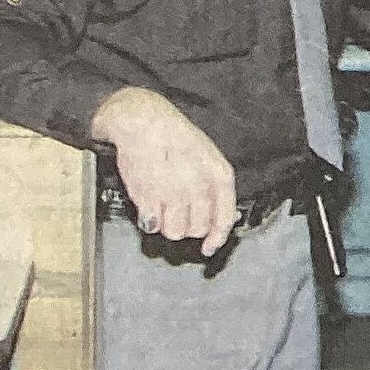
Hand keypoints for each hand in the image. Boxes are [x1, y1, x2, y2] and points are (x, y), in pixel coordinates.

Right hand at [91, 86, 237, 255]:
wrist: (144, 123)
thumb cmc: (175, 137)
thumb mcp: (208, 155)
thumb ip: (216, 187)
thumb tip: (222, 218)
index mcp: (219, 173)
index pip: (225, 216)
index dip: (217, 236)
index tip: (209, 246)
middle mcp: (201, 185)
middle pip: (198, 228)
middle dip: (188, 225)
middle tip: (177, 209)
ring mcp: (176, 194)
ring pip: (175, 232)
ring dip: (168, 223)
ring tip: (162, 202)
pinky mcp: (150, 199)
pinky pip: (153, 226)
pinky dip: (150, 219)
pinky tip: (149, 202)